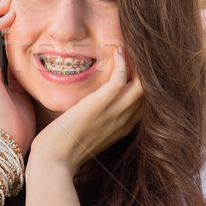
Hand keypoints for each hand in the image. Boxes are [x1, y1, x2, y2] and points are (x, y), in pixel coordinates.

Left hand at [29, 47, 143, 175]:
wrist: (53, 161)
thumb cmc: (65, 148)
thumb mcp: (90, 132)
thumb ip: (99, 118)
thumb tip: (94, 103)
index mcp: (123, 126)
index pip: (148, 101)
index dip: (150, 82)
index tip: (146, 65)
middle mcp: (124, 120)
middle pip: (152, 92)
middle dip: (152, 71)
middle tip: (145, 49)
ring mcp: (113, 113)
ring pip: (143, 84)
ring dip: (140, 63)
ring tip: (135, 44)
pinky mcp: (98, 106)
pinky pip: (119, 80)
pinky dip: (122, 62)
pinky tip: (118, 49)